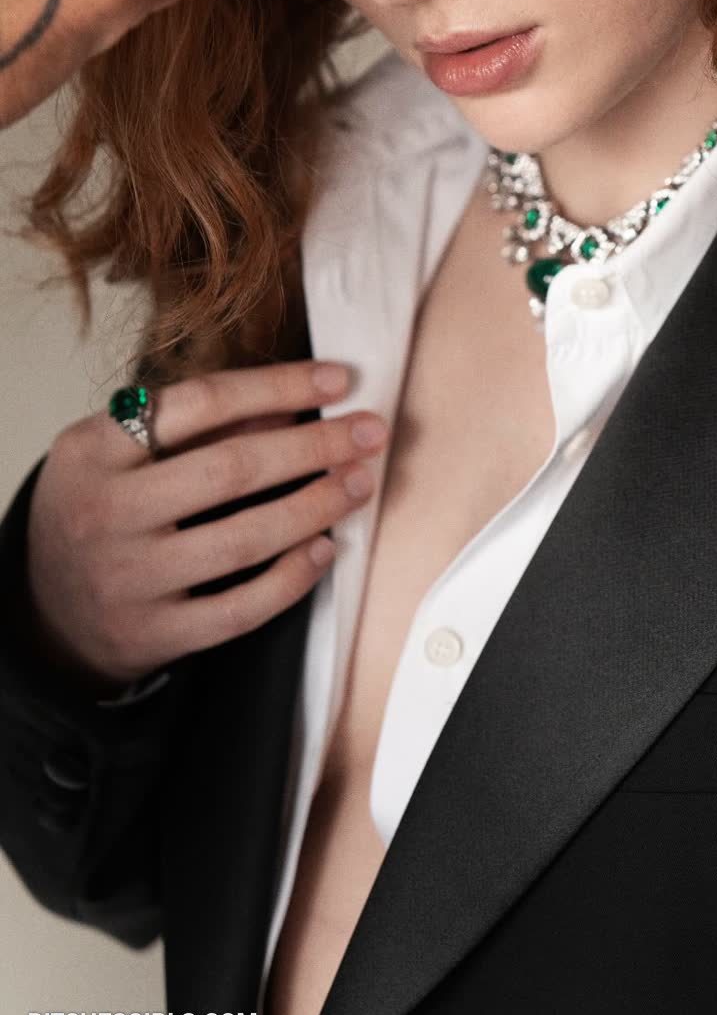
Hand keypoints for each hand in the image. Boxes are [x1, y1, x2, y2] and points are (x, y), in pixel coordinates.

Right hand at [25, 359, 387, 692]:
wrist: (47, 609)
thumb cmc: (99, 507)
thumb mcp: (119, 450)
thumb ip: (195, 425)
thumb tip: (292, 404)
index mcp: (95, 449)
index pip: (199, 403)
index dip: (278, 386)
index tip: (338, 380)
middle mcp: (108, 513)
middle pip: (231, 470)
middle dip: (315, 447)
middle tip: (370, 432)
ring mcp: (131, 578)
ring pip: (243, 540)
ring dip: (316, 506)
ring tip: (360, 483)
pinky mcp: (155, 634)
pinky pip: (240, 608)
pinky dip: (291, 578)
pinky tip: (325, 549)